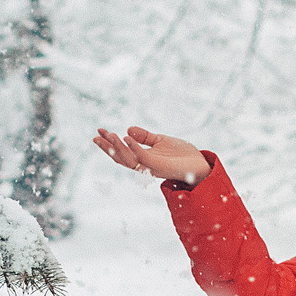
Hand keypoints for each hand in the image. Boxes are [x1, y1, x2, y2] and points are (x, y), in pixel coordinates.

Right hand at [93, 126, 210, 184]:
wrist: (200, 163)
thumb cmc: (182, 154)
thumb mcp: (160, 140)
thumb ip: (145, 137)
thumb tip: (128, 129)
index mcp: (143, 159)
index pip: (122, 152)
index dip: (110, 143)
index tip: (100, 131)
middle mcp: (144, 165)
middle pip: (120, 158)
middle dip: (107, 147)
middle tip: (96, 135)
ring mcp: (150, 167)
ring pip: (128, 159)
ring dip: (117, 147)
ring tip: (109, 134)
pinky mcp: (158, 167)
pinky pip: (142, 157)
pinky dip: (133, 147)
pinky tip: (126, 136)